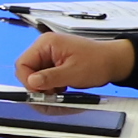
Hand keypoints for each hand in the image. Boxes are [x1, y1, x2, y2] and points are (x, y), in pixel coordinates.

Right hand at [15, 31, 136, 93]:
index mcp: (46, 44)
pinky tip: (62, 87)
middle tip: (50, 94)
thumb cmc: (98, 62)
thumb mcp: (73, 72)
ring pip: (35, 76)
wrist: (114, 62)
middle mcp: (45, 47)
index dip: (28, 80)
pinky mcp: (55, 64)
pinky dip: (51, 85)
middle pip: (27, 70)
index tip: (39, 92)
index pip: (23, 64)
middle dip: (37, 85)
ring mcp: (50, 56)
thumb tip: (31, 83)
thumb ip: (50, 77)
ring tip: (60, 89)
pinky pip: (44, 77)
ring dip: (45, 87)